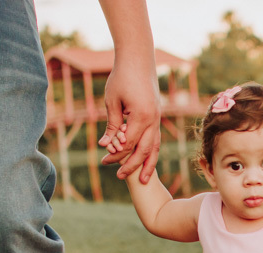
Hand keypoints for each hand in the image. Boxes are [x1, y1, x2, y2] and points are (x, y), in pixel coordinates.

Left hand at [99, 58, 161, 182]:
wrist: (138, 60)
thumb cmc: (122, 78)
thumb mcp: (112, 101)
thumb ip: (112, 125)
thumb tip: (106, 145)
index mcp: (141, 116)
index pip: (128, 143)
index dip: (116, 153)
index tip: (104, 160)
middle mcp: (153, 120)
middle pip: (144, 150)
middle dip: (132, 165)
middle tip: (120, 176)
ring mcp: (157, 119)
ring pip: (155, 148)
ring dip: (148, 165)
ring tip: (144, 181)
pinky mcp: (157, 117)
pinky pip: (156, 140)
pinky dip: (152, 153)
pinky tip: (146, 160)